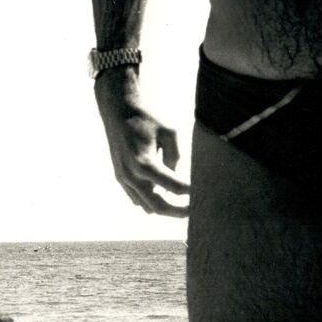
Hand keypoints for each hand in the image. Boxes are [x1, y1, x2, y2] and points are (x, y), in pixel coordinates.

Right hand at [94, 71, 189, 216]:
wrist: (118, 109)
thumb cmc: (147, 118)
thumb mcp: (169, 132)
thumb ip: (176, 157)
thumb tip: (179, 180)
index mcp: (144, 162)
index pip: (173, 186)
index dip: (190, 192)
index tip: (203, 193)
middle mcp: (130, 174)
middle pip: (157, 206)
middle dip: (178, 212)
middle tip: (193, 211)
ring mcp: (123, 178)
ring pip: (146, 206)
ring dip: (164, 207)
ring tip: (182, 204)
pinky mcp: (120, 178)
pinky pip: (137, 199)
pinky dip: (151, 200)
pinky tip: (165, 193)